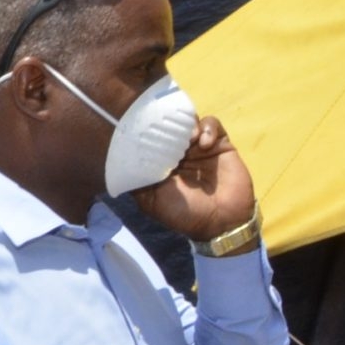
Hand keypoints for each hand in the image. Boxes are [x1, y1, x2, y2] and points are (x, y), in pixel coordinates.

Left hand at [131, 115, 256, 242]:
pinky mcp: (220, 144)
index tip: (145, 128)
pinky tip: (205, 143)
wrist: (221, 222)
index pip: (152, 142)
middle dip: (167, 126)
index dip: (148, 134)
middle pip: (170, 129)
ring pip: (190, 123)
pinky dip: (208, 128)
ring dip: (187, 126)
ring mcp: (199, 148)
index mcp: (161, 166)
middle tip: (168, 129)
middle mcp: (179, 155)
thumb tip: (122, 161)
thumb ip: (139, 180)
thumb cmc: (183, 214)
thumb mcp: (152, 200)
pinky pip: (212, 125)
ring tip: (189, 138)